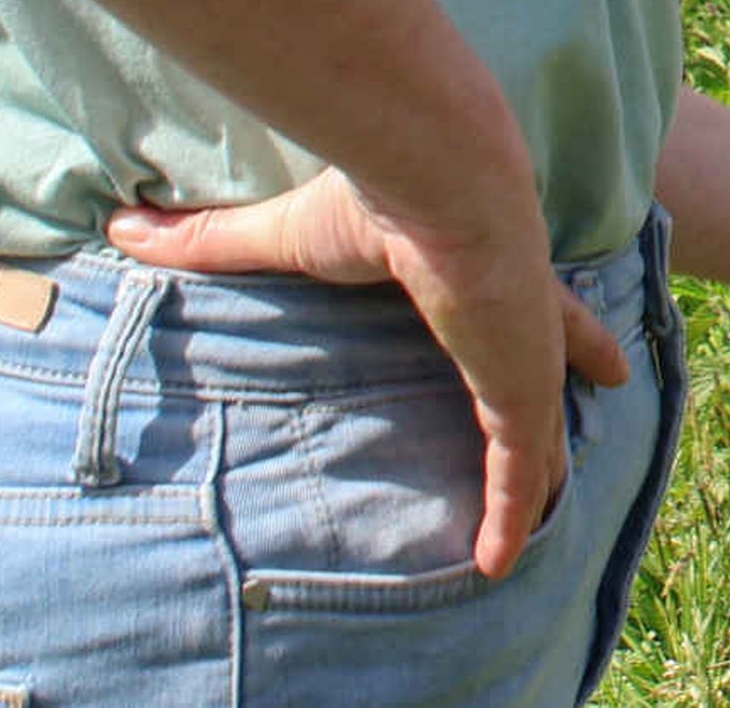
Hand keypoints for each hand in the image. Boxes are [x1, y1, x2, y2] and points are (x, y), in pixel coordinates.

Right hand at [107, 166, 630, 577]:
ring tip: (543, 506)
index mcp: (482, 264)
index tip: (579, 327)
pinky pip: (520, 471)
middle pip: (560, 344)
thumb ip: (211, 240)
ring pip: (543, 424)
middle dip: (579, 357)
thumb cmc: (371, 190)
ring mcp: (524, 355)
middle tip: (605, 373)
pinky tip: (498, 559)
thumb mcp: (286, 230)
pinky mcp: (519, 391)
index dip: (551, 309)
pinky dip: (510, 514)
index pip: (525, 289)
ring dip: (544, 464)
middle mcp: (518, 309)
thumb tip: (124, 228)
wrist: (438, 170)